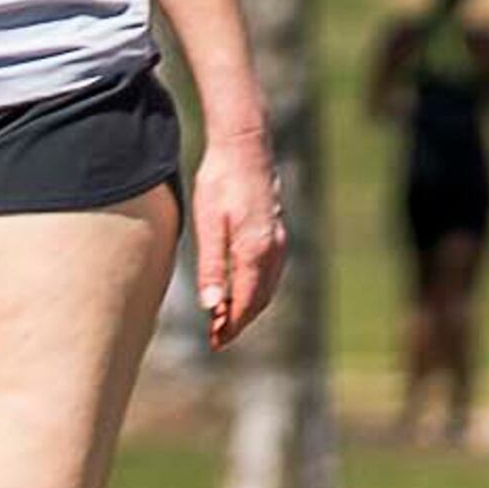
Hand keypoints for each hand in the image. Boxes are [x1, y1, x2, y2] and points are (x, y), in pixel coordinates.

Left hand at [191, 129, 287, 346]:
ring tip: (225, 319)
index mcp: (255, 251)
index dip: (230, 326)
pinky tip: (242, 288)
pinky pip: (271, 272)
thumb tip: (212, 306)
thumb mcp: (209, 224)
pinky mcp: (278, 230)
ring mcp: (280, 239)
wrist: (244, 145)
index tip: (214, 342)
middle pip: (260, 299)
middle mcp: (273, 249)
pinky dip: (258, 288)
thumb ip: (212, 266)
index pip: (245, 302)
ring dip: (249, 306)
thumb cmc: (221, 181)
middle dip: (240, 321)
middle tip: (217, 338)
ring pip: (268, 286)